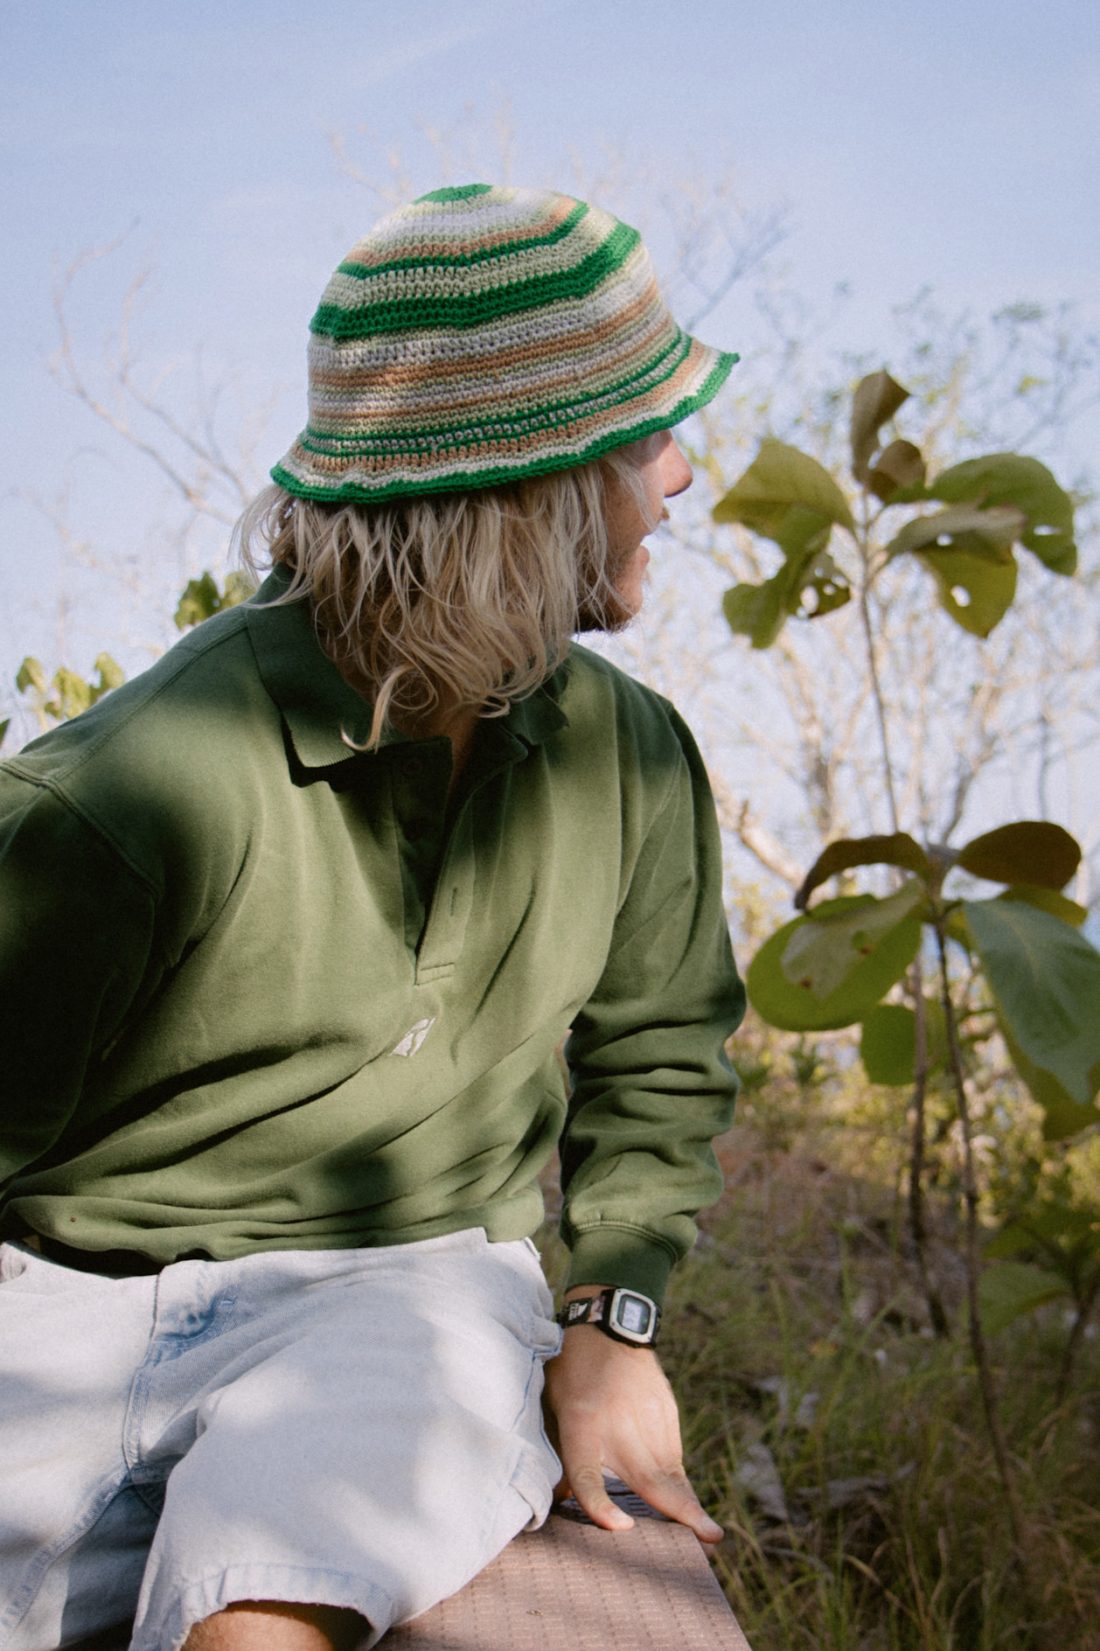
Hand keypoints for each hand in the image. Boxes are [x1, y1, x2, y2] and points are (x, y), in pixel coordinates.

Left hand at [543, 1290, 722, 1543]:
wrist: (608, 1323)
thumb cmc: (572, 1370)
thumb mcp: (555, 1404)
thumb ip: (562, 1452)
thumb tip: (561, 1499)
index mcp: (581, 1420)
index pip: (587, 1470)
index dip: (600, 1503)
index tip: (622, 1527)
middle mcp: (618, 1421)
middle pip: (648, 1476)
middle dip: (680, 1511)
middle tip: (709, 1538)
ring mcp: (648, 1414)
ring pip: (670, 1468)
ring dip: (688, 1502)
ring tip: (708, 1533)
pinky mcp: (666, 1410)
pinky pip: (673, 1454)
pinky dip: (679, 1480)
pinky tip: (687, 1501)